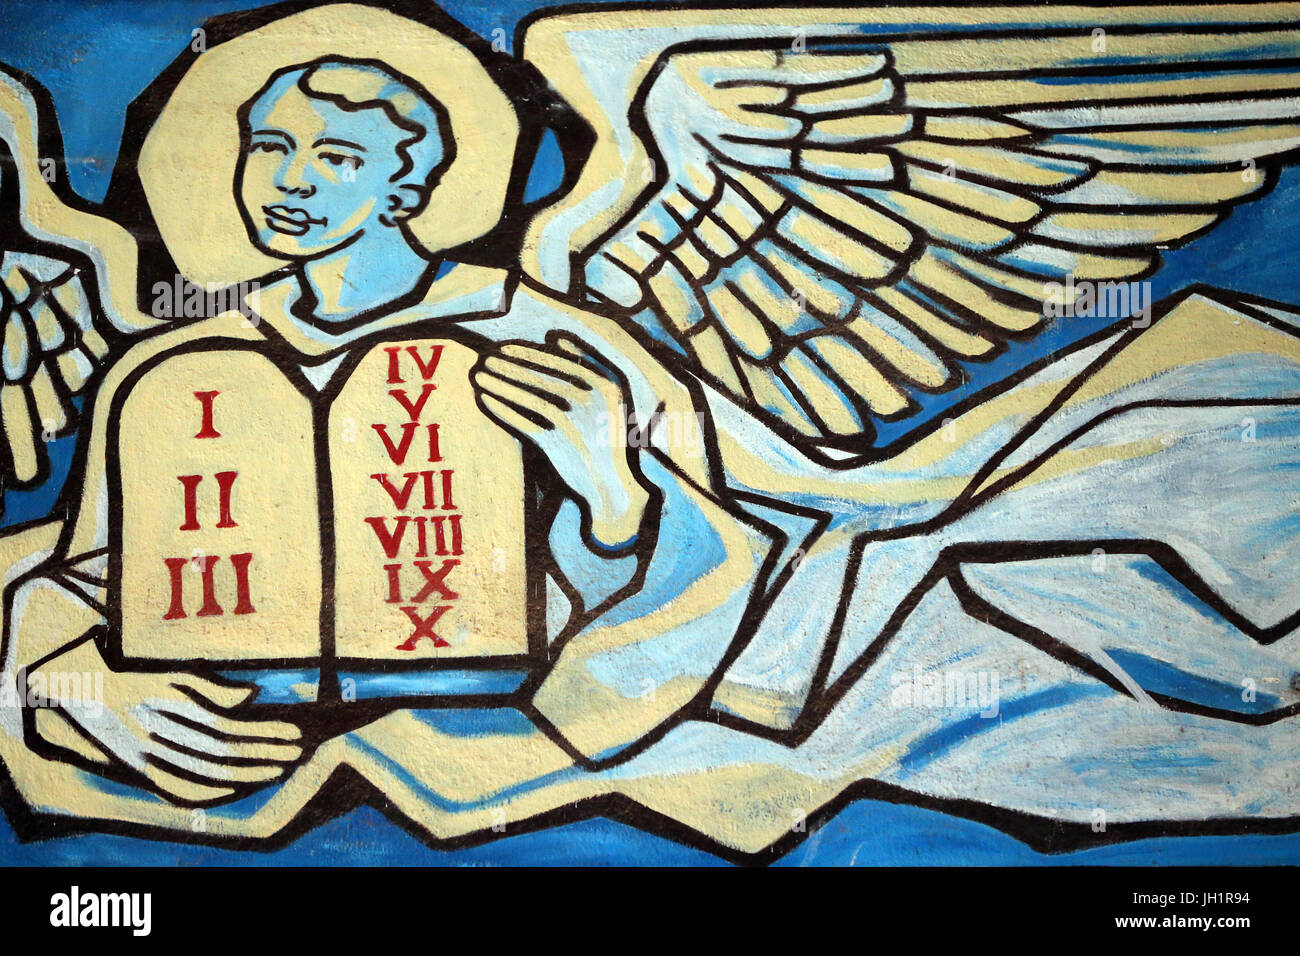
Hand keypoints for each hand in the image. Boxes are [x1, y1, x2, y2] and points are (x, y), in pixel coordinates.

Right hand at [29, 638, 302, 804]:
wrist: (89, 699)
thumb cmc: (141, 683)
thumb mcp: (177, 677)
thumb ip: (216, 689)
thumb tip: (254, 695)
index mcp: (172, 713)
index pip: (231, 730)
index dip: (264, 734)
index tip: (293, 733)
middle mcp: (162, 740)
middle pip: (226, 756)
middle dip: (265, 755)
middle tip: (295, 752)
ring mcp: (151, 762)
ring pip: (208, 777)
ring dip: (248, 775)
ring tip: (278, 768)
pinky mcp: (143, 776)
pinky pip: (182, 793)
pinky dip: (213, 793)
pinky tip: (239, 787)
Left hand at [472, 333, 653, 548]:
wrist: (611, 483)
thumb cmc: (605, 434)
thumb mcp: (610, 396)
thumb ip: (590, 364)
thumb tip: (560, 339)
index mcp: (606, 387)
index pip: (560, 363)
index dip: (529, 354)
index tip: (505, 347)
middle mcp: (591, 404)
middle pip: (542, 379)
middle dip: (510, 367)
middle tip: (485, 359)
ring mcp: (575, 426)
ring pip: (530, 399)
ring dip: (502, 385)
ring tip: (480, 376)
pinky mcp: (558, 447)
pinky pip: (525, 424)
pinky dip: (504, 411)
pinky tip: (487, 400)